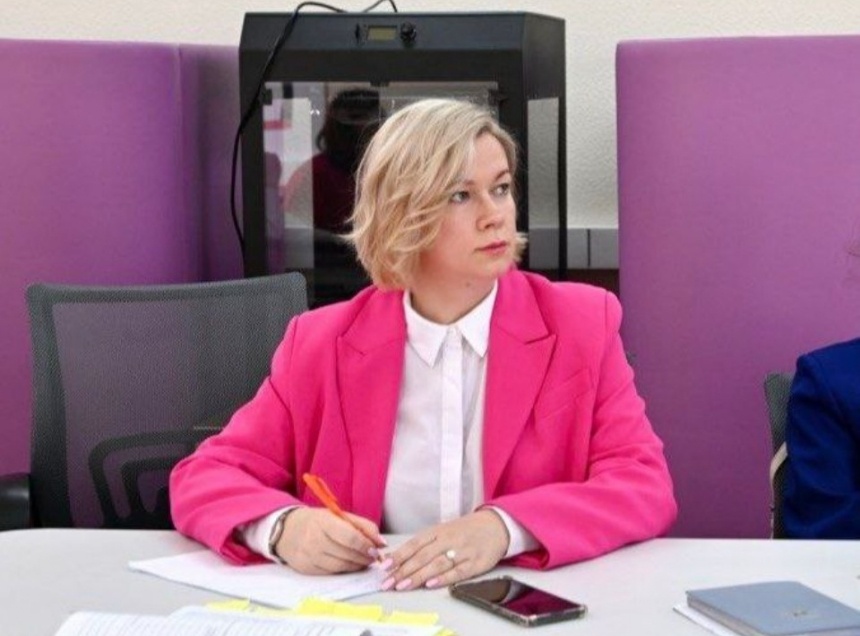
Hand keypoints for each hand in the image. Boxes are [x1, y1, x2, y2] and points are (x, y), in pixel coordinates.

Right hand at [275, 508, 383, 574]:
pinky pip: (332, 572)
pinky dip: (345, 570)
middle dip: (365, 557)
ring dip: (358, 565)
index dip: (367, 545)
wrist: (286, 530)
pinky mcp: (307, 569)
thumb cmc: (317, 521)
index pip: (350, 537)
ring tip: (365, 560)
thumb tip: (382, 542)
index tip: (377, 548)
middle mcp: (314, 540)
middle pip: (348, 554)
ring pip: (341, 566)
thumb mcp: (338, 515)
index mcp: (323, 522)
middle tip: (374, 556)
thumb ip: (362, 526)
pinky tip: (351, 564)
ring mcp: (309, 556)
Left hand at [383, 509, 509, 590]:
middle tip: (388, 582)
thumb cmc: (465, 530)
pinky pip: (457, 572)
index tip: (384, 567)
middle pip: (423, 556)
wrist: (496, 526)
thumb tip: (399, 557)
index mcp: (438, 531)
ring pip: (437, 564)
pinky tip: (431, 584)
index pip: (415, 544)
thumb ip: (424, 544)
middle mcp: (448, 540)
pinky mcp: (475, 563)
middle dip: (403, 570)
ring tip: (403, 585)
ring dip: (418, 576)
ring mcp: (462, 551)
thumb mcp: (443, 531)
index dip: (399, 556)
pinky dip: (444, 578)